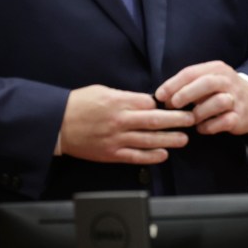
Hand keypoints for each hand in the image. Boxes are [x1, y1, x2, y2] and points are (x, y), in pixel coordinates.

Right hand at [60, 85, 194, 163]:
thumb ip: (125, 96)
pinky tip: (164, 154)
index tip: (175, 104)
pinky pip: (135, 157)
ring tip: (185, 139)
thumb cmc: (78, 104)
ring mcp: (116, 139)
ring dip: (170, 139)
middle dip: (177, 120)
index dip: (164, 104)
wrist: (55, 125)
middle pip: (155, 120)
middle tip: (192, 119)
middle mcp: (119, 120)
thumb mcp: (102, 91)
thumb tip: (145, 100)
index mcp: (117, 102)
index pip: (149, 102)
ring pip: (149, 140)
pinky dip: (151, 156)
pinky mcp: (111, 154)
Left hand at [156, 61, 247, 135]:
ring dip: (199, 113)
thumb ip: (188, 85)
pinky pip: (224, 121)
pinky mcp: (241, 116)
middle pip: (206, 83)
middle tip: (172, 105)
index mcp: (216, 69)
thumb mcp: (208, 80)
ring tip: (191, 119)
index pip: (191, 72)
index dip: (173, 84)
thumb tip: (161, 96)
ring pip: (218, 102)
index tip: (159, 96)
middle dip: (186, 94)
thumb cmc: (221, 91)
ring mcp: (236, 98)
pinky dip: (209, 127)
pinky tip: (202, 128)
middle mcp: (228, 81)